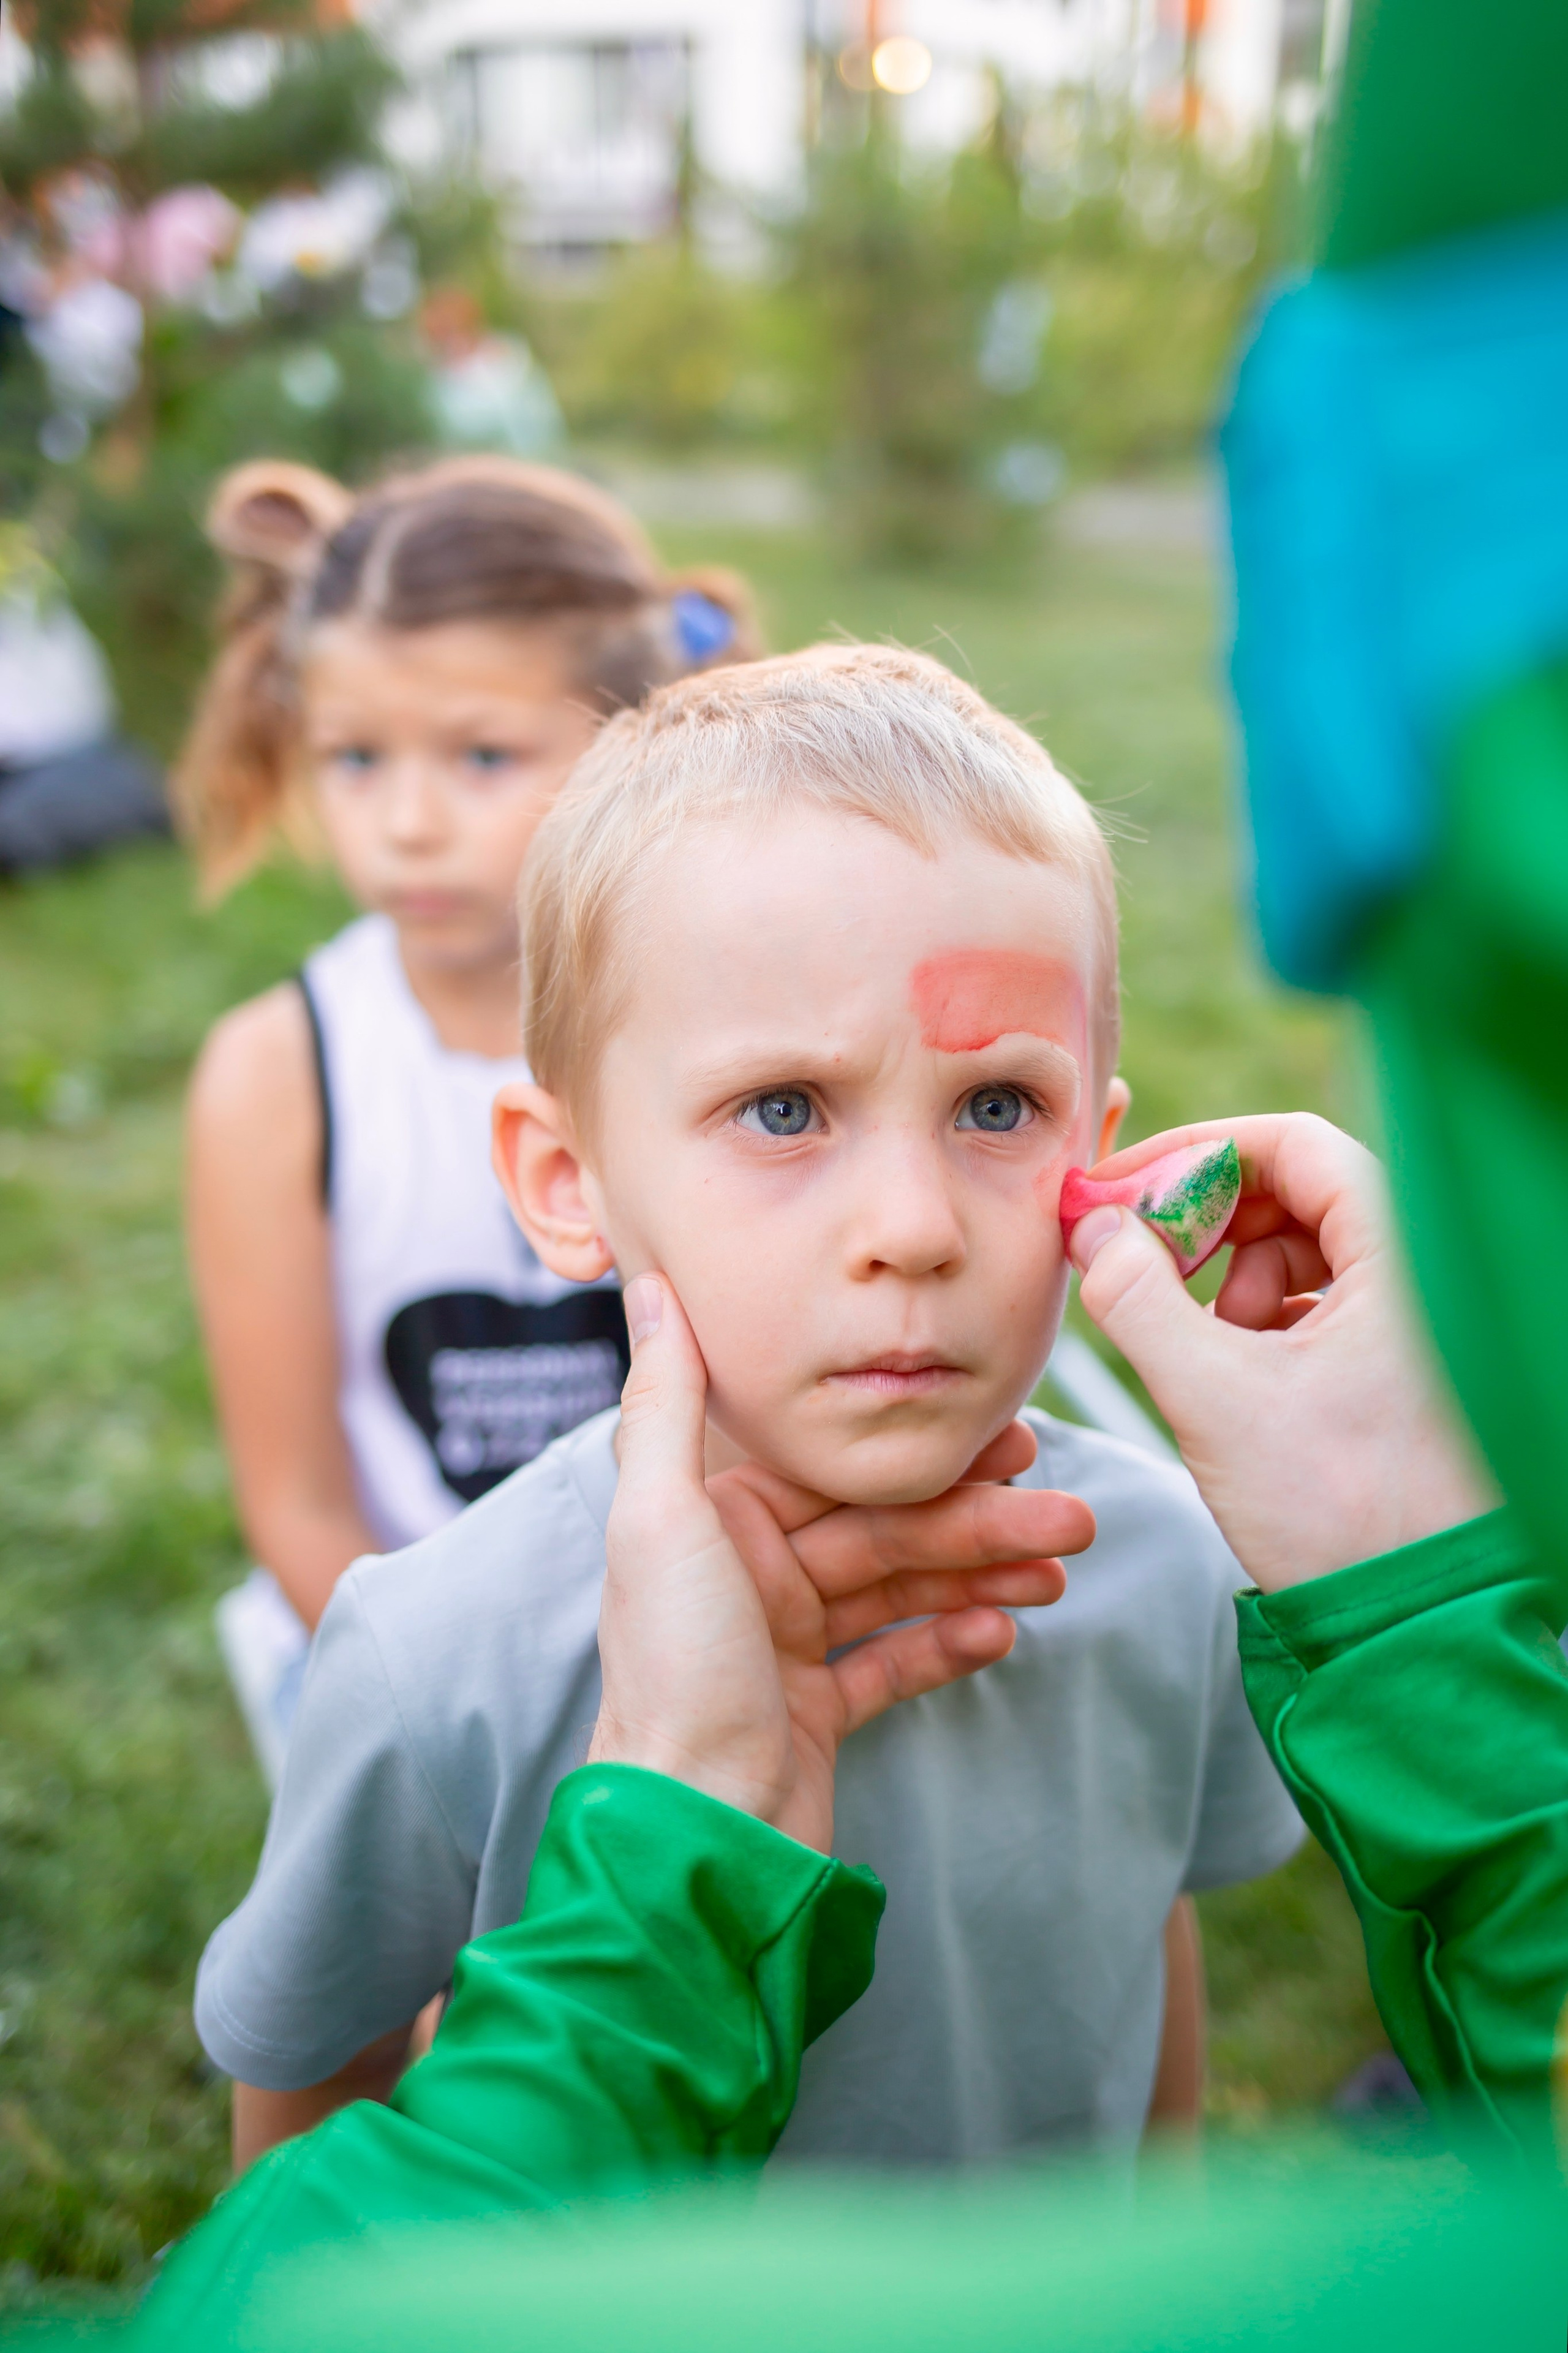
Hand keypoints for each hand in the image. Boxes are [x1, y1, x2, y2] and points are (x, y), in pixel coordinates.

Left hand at [591, 1274, 1092, 1851]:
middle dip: (978, 1521)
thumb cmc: (675, 1676)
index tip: (1013, 1434)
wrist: (692, 1839)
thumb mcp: (662, 1520)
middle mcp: (745, 1574)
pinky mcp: (813, 1714)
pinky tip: (1005, 1634)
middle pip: (882, 1529)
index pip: (841, 1470)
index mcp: (713, 1521)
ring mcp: (780, 1648)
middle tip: (1071, 1514)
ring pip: (900, 1590)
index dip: (929, 1455)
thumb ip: (665, 1401)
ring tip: (1062, 1570)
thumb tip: (653, 1287)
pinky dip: (949, 1644)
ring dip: (983, 1578)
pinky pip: (893, 1662)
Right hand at [1068, 1114, 1496, 1592]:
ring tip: (1199, 1349)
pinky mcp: (1394, 1367)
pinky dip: (1255, 1322)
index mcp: (1401, 1258)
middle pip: (1295, 1192)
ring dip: (1227, 1281)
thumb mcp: (1213, 1397)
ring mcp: (1411, 1323)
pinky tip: (1228, 1374)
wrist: (1404, 1623)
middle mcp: (1418, 1276)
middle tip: (1134, 1259)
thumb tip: (1090, 1226)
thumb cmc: (1333, 1511)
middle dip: (1203, 1222)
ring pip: (1300, 1250)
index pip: (1296, 1143)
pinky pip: (1314, 1304)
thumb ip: (1137, 1299)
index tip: (1123, 1186)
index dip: (1198, 1152)